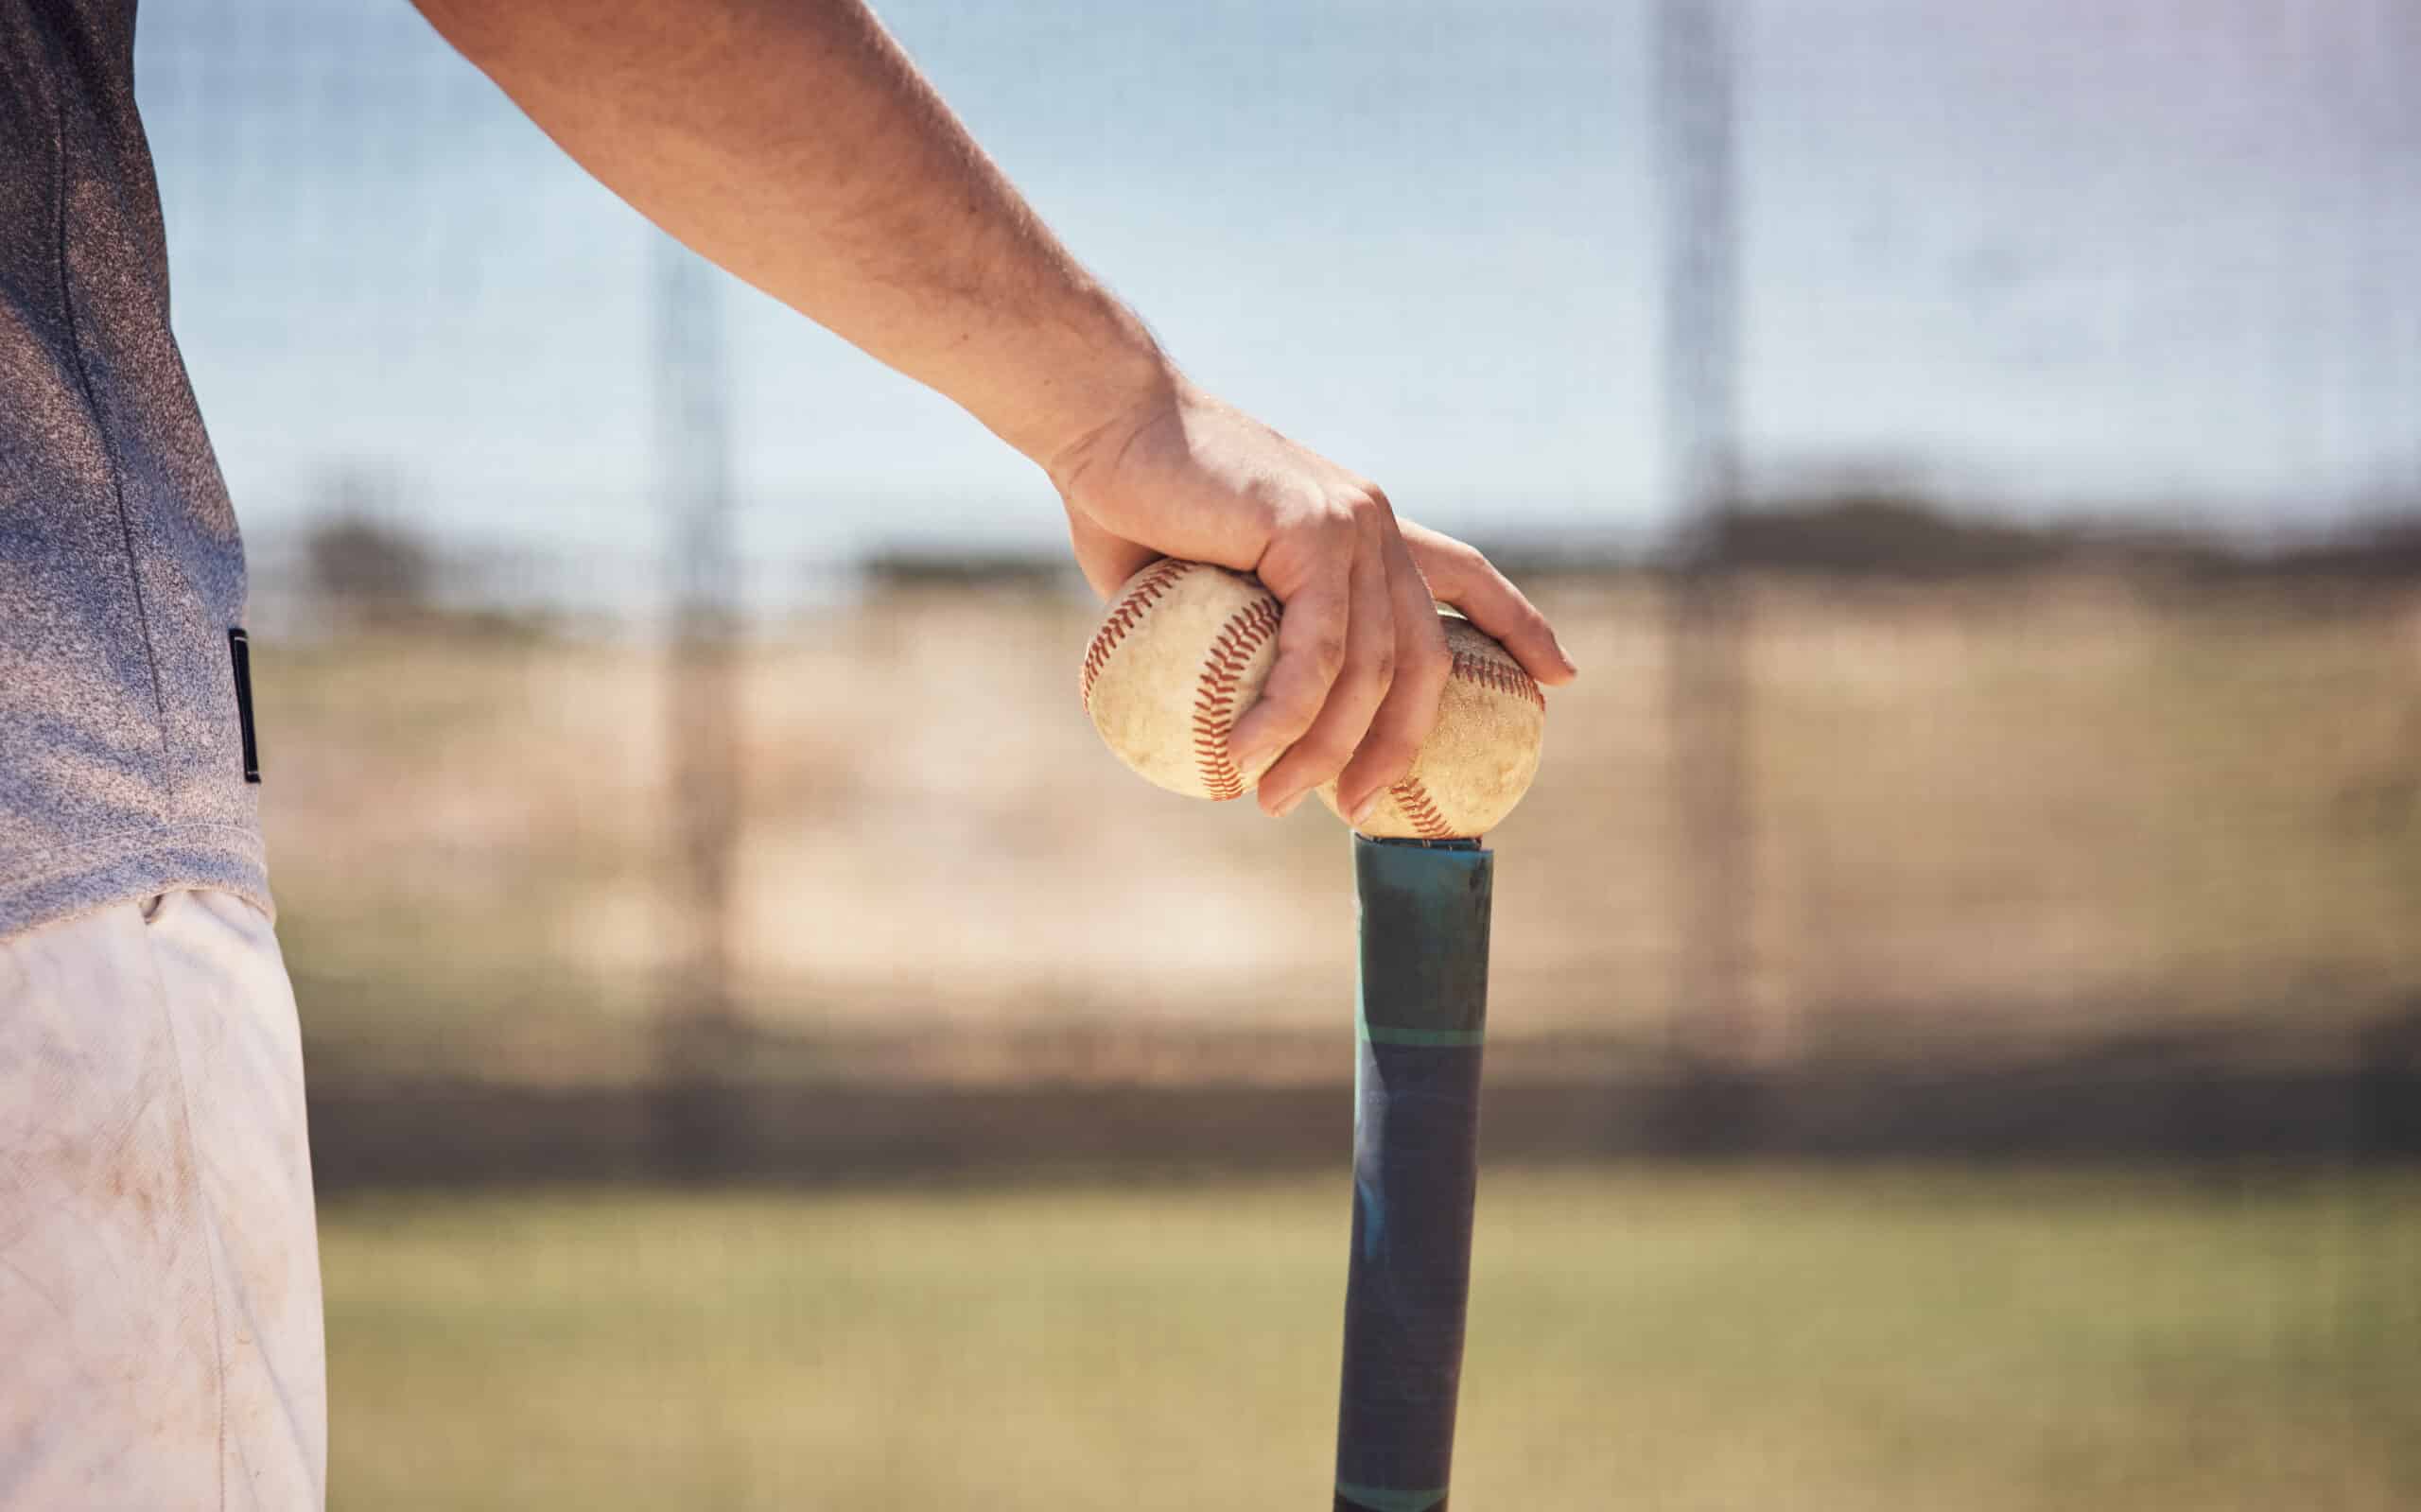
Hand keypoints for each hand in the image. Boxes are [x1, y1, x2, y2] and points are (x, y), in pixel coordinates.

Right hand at [1047, 379, 1578, 819]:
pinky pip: (1316, 652)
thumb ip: (1233, 640)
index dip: (1519, 626)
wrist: (1100, 422)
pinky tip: (1248, 754)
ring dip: (1324, 751)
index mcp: (1363, 525)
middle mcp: (1373, 524)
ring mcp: (1352, 525)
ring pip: (1370, 670)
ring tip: (1271, 800)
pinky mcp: (1312, 534)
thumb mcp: (1201, 581)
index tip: (1560, 677)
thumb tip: (1221, 725)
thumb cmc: (1130, 499)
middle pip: (1425, 660)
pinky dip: (1285, 715)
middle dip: (1399, 747)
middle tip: (1353, 812)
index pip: (1466, 576)